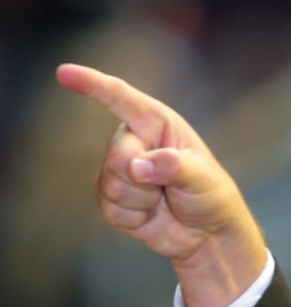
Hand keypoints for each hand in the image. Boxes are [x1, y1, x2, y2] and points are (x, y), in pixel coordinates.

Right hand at [56, 63, 267, 306]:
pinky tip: (151, 215)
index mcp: (156, 123)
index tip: (65, 73)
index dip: (92, 85)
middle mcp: (133, 141)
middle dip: (141, 178)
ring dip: (142, 201)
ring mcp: (119, 170)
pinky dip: (135, 218)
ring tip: (163, 199)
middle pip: (116, 156)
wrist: (206, 232)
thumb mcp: (202, 177)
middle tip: (167, 188)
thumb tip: (137, 166)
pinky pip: (110, 209)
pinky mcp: (111, 198)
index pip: (121, 99)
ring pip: (112, 185)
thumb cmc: (210, 195)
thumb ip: (174, 167)